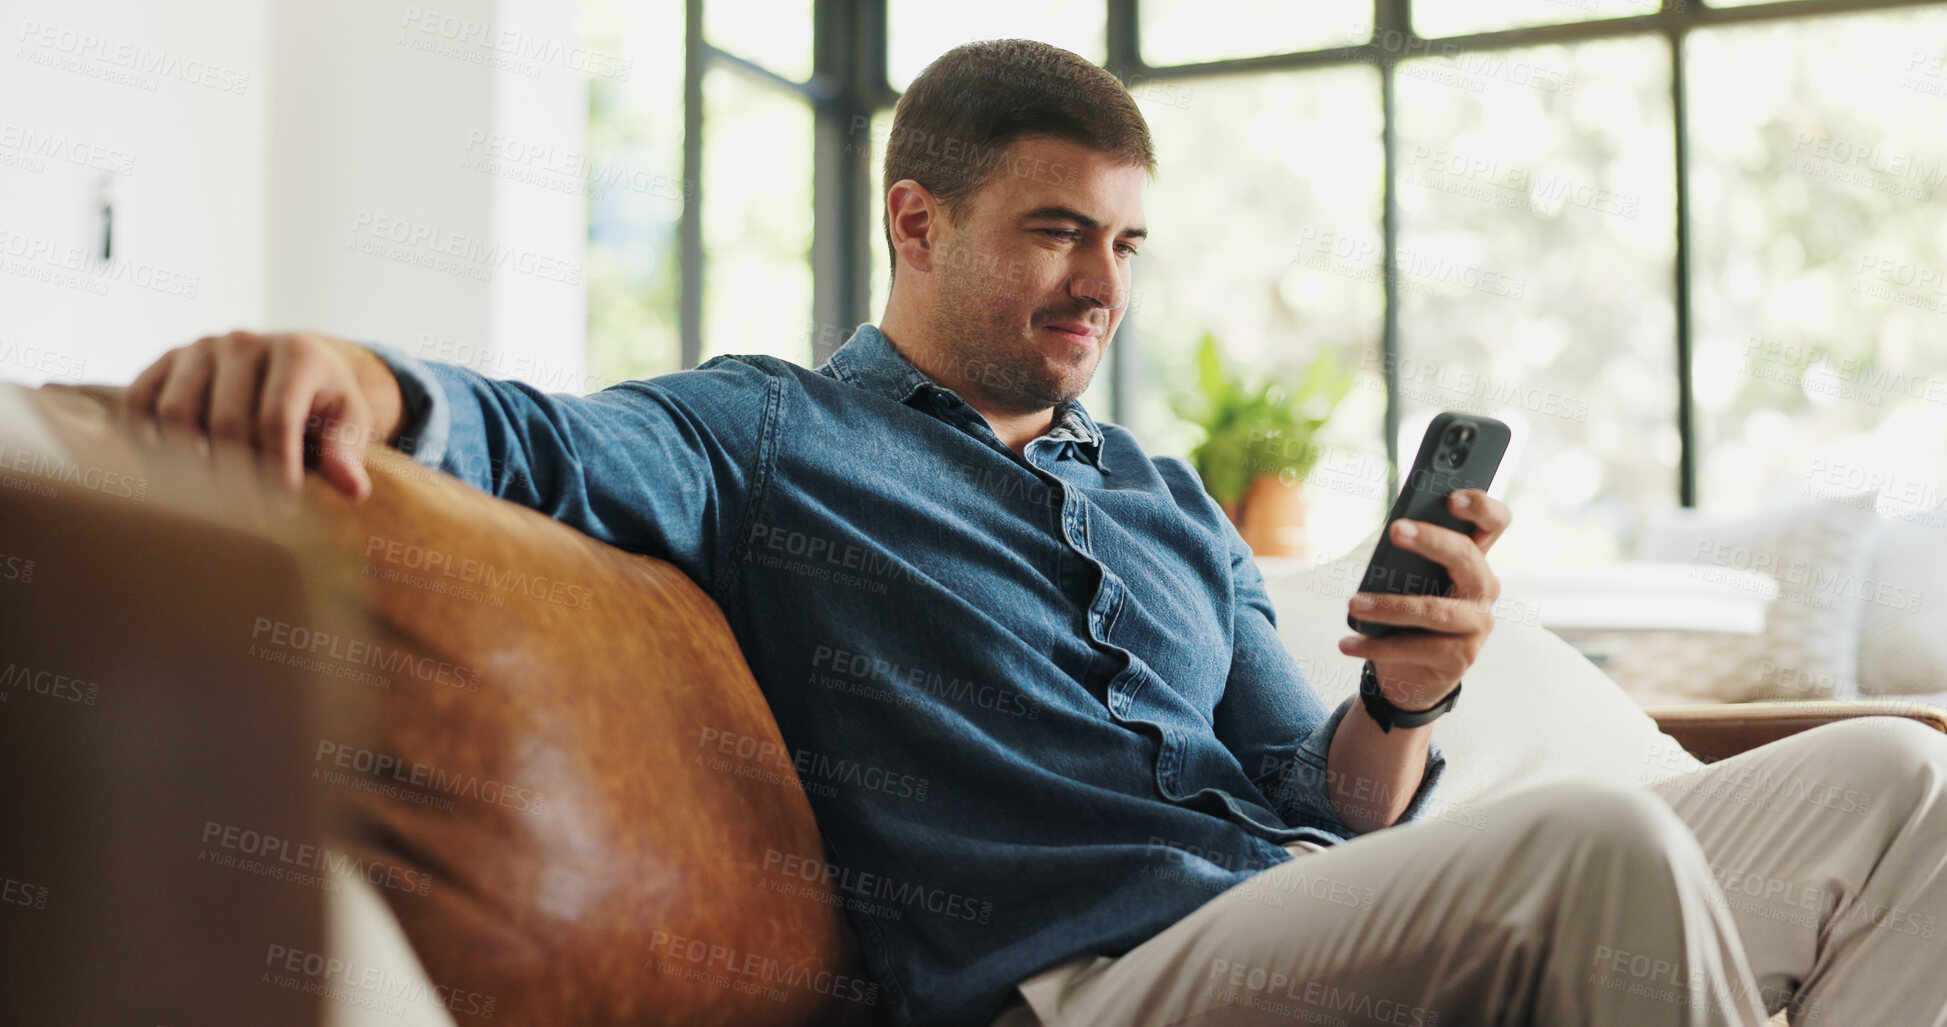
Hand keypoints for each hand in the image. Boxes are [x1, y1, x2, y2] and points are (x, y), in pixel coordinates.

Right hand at [124, 330, 403, 500]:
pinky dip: (147, 441)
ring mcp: (198, 349)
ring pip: (177, 414)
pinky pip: (138, 403)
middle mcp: (243, 342)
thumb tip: (353, 489)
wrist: (290, 364)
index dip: (277, 470)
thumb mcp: (348, 420)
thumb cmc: (323, 401)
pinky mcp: (164, 362)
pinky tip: (170, 474)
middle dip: (237, 479)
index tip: (283, 509)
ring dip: (189, 465)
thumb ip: (346, 451)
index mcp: (296, 353)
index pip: (277, 419)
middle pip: (226, 423)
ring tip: (211, 503)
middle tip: (248, 519)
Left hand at [1338, 489, 1512, 710]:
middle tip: (1395, 530)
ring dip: (1389, 606)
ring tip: (1353, 603)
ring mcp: (1477, 625)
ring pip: (1435, 609)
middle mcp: (1484, 590)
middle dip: (1430, 540)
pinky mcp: (1462, 658)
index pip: (1494, 523)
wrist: (1411, 673)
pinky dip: (1376, 644)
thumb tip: (1392, 532)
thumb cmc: (1408, 616)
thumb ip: (1407, 555)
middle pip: (1466, 557)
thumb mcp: (1408, 580)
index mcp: (1474, 560)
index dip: (1480, 506)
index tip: (1451, 498)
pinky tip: (1348, 642)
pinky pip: (1416, 647)